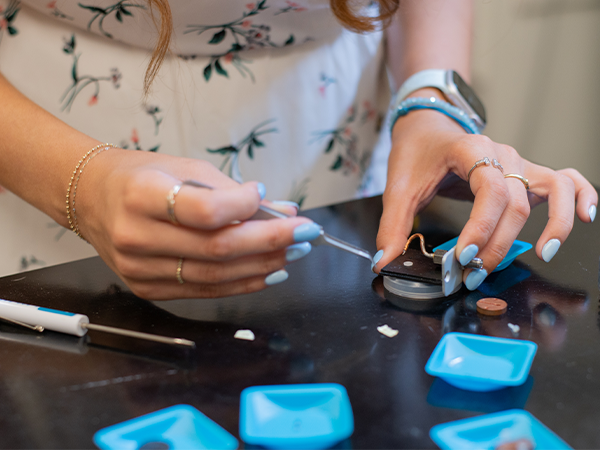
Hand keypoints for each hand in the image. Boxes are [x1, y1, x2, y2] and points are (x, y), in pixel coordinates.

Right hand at [74, 150, 317, 299]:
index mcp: (141, 195)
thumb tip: (282, 211)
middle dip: (271, 242)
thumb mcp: (186, 169)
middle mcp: (135, 236)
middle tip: (305, 233)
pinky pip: (204, 290)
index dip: (246, 208)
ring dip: (263, 265)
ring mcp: (139, 269)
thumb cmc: (142, 177)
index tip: (273, 200)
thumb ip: (233, 192)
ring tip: (294, 252)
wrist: (94, 198)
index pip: (205, 210)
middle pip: (217, 249)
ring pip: (216, 275)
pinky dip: (242, 282)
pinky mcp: (148, 288)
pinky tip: (268, 271)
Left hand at [373, 108, 596, 289]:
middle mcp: (502, 154)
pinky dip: (582, 197)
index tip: (464, 255)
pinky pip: (566, 180)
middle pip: (516, 204)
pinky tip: (587, 218)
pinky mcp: (525, 173)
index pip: (490, 189)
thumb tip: (385, 262)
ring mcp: (518, 162)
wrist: (427, 126)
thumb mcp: (399, 187)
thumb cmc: (416, 153)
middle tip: (472, 274)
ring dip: (553, 224)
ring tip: (542, 254)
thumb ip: (393, 225)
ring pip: (553, 189)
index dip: (482, 226)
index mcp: (471, 150)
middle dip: (497, 244)